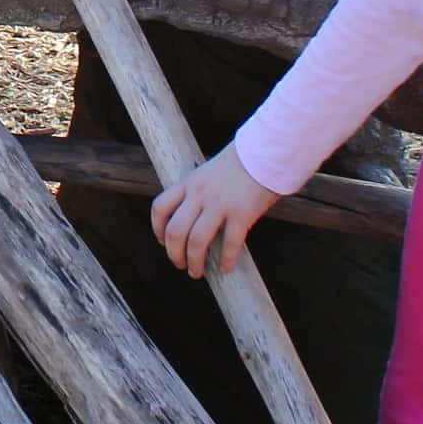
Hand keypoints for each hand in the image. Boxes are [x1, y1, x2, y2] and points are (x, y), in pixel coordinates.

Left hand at [151, 145, 278, 278]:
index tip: (163, 241)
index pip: (160, 207)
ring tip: (197, 272)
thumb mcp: (209, 171)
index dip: (157, 228)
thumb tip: (196, 215)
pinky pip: (231, 243)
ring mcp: (220, 204)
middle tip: (180, 264)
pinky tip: (227, 268)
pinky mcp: (242, 213)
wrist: (265, 151)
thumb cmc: (241, 162)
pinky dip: (227, 260)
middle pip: (175, 231)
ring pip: (197, 241)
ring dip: (194, 261)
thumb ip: (199, 191)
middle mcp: (200, 195)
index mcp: (189, 183)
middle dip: (174, 253)